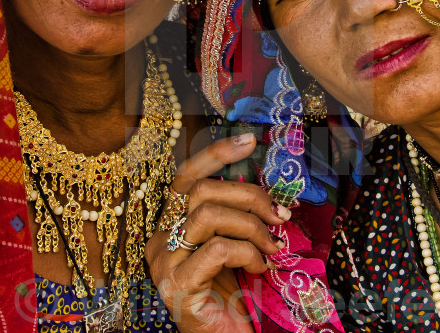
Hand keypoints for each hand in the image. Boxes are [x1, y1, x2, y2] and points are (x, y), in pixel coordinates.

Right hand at [146, 133, 290, 332]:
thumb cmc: (232, 298)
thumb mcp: (234, 249)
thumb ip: (237, 219)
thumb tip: (266, 189)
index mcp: (171, 226)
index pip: (186, 176)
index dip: (216, 154)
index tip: (249, 140)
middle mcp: (160, 240)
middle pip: (201, 191)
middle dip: (249, 196)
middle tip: (279, 216)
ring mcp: (166, 263)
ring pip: (208, 215)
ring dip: (251, 227)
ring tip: (271, 248)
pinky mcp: (179, 285)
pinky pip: (217, 249)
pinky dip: (247, 253)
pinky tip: (258, 269)